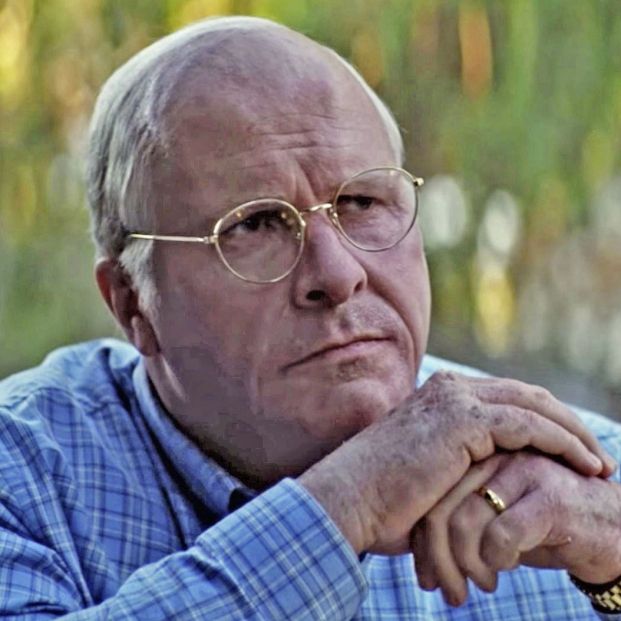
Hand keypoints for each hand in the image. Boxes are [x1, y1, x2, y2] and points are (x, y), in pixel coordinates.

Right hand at [298, 371, 614, 555]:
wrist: (352, 499)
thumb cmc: (384, 498)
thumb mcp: (430, 470)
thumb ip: (460, 460)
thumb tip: (487, 478)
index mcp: (441, 395)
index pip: (507, 399)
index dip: (545, 421)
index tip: (571, 450)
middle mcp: (450, 388)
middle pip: (527, 396)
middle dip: (567, 423)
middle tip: (596, 455)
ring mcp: (455, 399)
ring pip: (534, 406)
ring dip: (574, 433)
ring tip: (600, 464)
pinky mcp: (464, 419)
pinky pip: (529, 425)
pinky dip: (562, 442)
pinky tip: (584, 463)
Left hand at [411, 451, 620, 606]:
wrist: (613, 530)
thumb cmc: (543, 527)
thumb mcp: (493, 521)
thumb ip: (458, 521)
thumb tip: (418, 555)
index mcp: (476, 454)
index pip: (430, 496)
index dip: (422, 542)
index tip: (426, 577)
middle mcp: (495, 455)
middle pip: (441, 508)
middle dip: (438, 559)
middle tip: (447, 591)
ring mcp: (522, 471)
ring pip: (465, 522)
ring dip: (466, 566)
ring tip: (480, 586)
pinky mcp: (549, 496)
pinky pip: (502, 534)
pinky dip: (496, 561)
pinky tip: (505, 570)